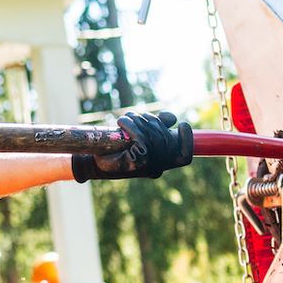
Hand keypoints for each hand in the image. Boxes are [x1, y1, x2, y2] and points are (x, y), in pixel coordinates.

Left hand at [72, 110, 194, 181]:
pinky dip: (132, 126)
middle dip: (151, 120)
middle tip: (133, 116)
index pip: (185, 156)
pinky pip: (141, 139)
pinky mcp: (137, 163)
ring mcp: (148, 166)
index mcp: (161, 163)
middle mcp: (157, 167)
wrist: (94, 161)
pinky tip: (122, 122)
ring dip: (138, 120)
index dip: (187, 139)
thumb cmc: (116, 149)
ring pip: (153, 136)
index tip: (183, 125)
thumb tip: (171, 118)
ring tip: (125, 118)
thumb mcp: (139, 135)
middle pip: (166, 137)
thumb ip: (157, 126)